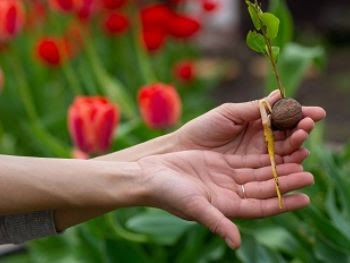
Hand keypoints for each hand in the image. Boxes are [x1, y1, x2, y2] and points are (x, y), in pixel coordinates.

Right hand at [138, 150, 312, 248]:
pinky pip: (246, 158)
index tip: (304, 198)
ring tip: (298, 158)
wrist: (151, 175)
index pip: (262, 207)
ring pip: (258, 171)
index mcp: (227, 207)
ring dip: (277, 166)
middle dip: (286, 181)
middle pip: (264, 187)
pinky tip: (275, 147)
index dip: (283, 203)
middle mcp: (230, 193)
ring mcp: (226, 177)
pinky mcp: (220, 163)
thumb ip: (217, 222)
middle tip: (308, 173)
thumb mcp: (193, 207)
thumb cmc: (168, 193)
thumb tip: (236, 243)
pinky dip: (261, 154)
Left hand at [175, 90, 325, 162]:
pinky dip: (285, 163)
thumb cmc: (202, 128)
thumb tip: (280, 93)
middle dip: (300, 130)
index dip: (299, 115)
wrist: (182, 149)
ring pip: (282, 153)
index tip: (316, 113)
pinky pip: (272, 168)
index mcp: (255, 123)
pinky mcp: (249, 173)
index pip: (283, 119)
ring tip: (303, 141)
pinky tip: (295, 158)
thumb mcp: (229, 114)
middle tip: (308, 126)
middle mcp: (259, 141)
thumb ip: (254, 108)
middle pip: (286, 136)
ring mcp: (255, 157)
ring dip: (296, 146)